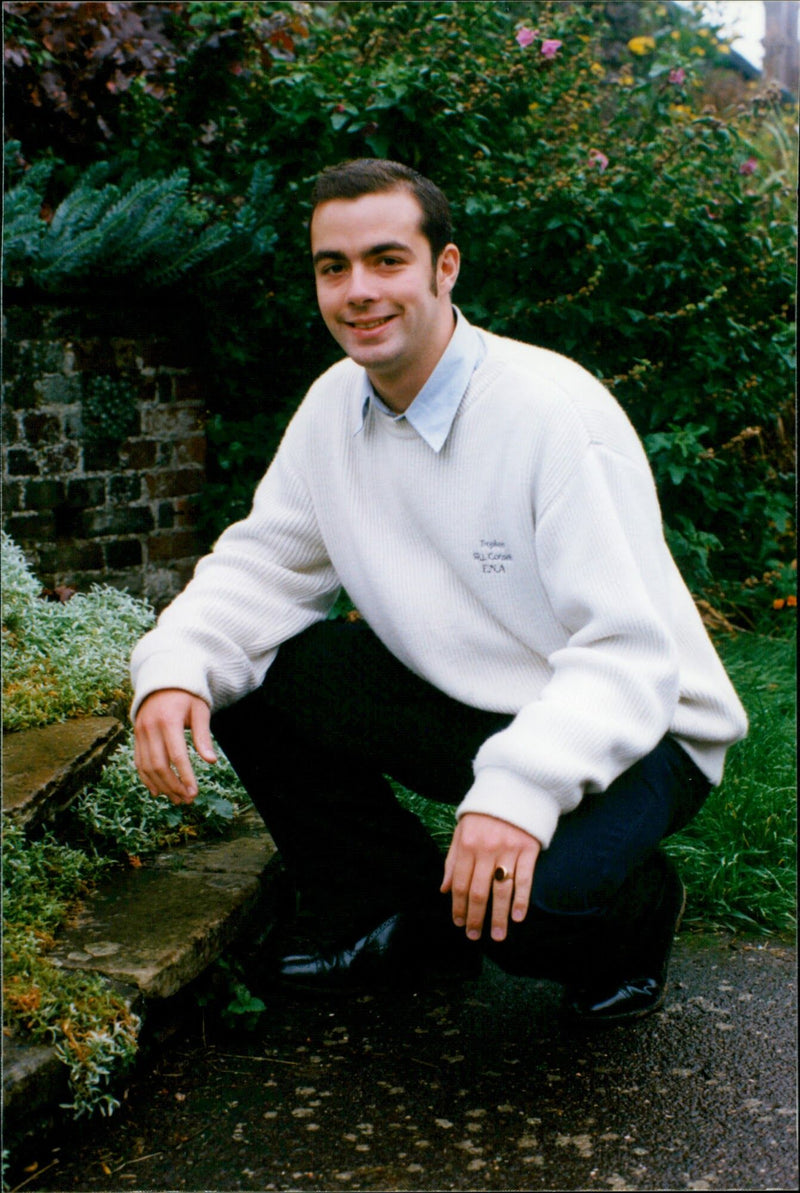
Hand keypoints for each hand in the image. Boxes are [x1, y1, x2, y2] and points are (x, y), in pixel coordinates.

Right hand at [133, 689, 216, 804]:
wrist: (164, 680)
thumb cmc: (187, 696)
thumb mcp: (200, 711)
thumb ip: (203, 736)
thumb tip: (211, 761)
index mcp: (168, 720)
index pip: (177, 755)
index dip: (185, 776)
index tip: (194, 792)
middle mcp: (150, 727)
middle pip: (159, 765)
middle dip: (173, 786)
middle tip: (187, 800)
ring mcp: (140, 732)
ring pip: (147, 767)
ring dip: (161, 786)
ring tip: (177, 799)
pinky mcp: (136, 736)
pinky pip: (139, 761)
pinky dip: (147, 778)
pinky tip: (158, 791)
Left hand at [441, 813, 540, 942]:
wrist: (515, 786)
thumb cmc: (484, 812)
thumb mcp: (461, 830)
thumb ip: (452, 860)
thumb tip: (444, 890)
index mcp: (467, 845)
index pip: (460, 883)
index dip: (459, 906)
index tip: (459, 923)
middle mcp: (487, 849)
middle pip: (480, 891)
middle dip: (476, 917)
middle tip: (474, 936)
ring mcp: (509, 850)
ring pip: (502, 890)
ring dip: (499, 917)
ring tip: (497, 936)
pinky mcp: (529, 849)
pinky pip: (525, 879)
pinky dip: (522, 900)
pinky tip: (518, 917)